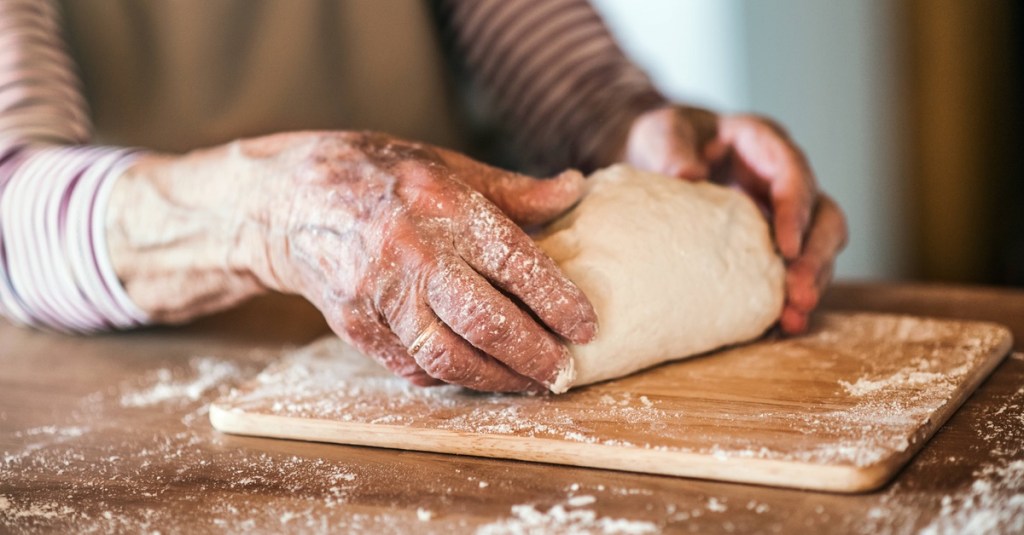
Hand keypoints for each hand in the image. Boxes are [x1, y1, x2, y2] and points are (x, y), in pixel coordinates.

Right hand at [109, 131, 596, 391]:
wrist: (287, 197)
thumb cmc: (379, 176)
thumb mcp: (446, 166)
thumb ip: (512, 190)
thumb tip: (574, 190)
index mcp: (443, 205)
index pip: (516, 261)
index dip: (557, 300)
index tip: (587, 326)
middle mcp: (411, 250)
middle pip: (485, 320)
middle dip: (533, 355)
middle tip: (564, 373)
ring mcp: (377, 290)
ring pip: (447, 353)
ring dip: (494, 377)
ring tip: (527, 384)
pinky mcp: (351, 321)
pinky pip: (408, 363)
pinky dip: (444, 376)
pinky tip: (472, 376)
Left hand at [623, 106, 847, 333]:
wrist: (660, 157)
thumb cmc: (667, 140)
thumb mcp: (661, 133)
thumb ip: (671, 148)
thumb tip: (685, 174)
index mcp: (762, 142)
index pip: (792, 174)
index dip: (796, 210)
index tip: (786, 248)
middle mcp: (783, 179)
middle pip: (823, 216)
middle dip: (816, 257)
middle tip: (800, 294)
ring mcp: (783, 212)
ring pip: (818, 248)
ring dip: (810, 284)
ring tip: (793, 320)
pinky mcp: (772, 242)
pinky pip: (792, 270)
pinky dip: (787, 297)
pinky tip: (778, 327)